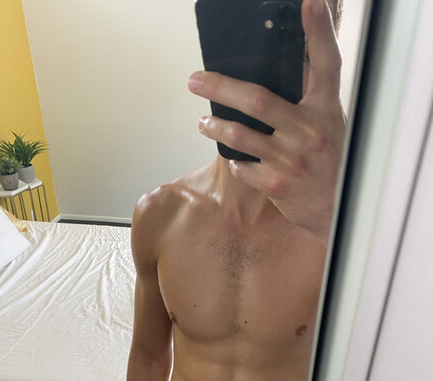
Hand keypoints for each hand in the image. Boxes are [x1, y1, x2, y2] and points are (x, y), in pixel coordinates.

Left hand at [188, 0, 345, 245]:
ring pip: (241, 135)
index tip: (309, 2)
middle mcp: (309, 131)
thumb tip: (292, 64)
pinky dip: (236, 162)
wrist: (335, 210)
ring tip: (203, 122)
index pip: (326, 63)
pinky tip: (236, 159)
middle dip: (220, 86)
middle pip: (257, 99)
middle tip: (195, 80)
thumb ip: (309, 97)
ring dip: (215, 126)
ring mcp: (291, 159)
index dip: (318, 31)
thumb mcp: (329, 124)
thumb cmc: (330, 162)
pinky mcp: (276, 184)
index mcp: (325, 110)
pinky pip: (242, 166)